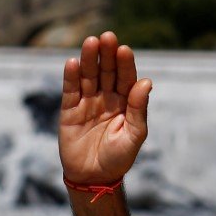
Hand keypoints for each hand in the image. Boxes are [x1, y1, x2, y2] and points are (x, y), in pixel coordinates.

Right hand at [59, 31, 151, 186]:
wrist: (94, 179)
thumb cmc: (118, 158)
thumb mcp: (134, 136)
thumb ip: (139, 109)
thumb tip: (146, 81)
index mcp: (125, 102)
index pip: (126, 78)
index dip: (125, 64)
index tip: (124, 49)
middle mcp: (107, 98)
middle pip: (106, 71)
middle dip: (107, 55)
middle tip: (107, 37)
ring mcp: (88, 102)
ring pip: (88, 76)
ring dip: (89, 59)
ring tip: (91, 42)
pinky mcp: (70, 111)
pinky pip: (70, 91)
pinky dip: (71, 77)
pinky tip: (73, 62)